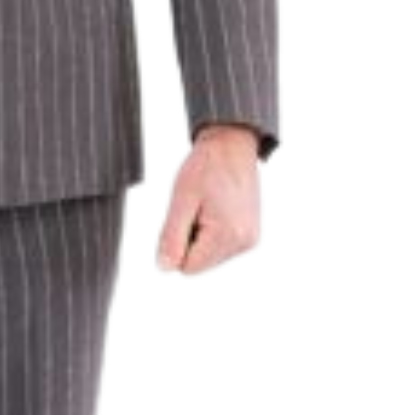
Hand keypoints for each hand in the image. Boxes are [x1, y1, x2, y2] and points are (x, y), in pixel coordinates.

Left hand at [156, 124, 260, 273]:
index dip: (177, 244)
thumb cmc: (206, 166)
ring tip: (207, 206)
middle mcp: (244, 242)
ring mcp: (250, 239)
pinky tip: (216, 209)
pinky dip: (212, 232)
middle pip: (199, 263)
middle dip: (190, 240)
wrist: (232, 146)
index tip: (186, 215)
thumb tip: (164, 268)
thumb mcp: (181, 200)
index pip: (188, 267)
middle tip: (196, 208)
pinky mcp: (250, 235)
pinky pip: (220, 247)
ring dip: (200, 236)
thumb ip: (171, 237)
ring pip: (208, 257)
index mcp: (228, 235)